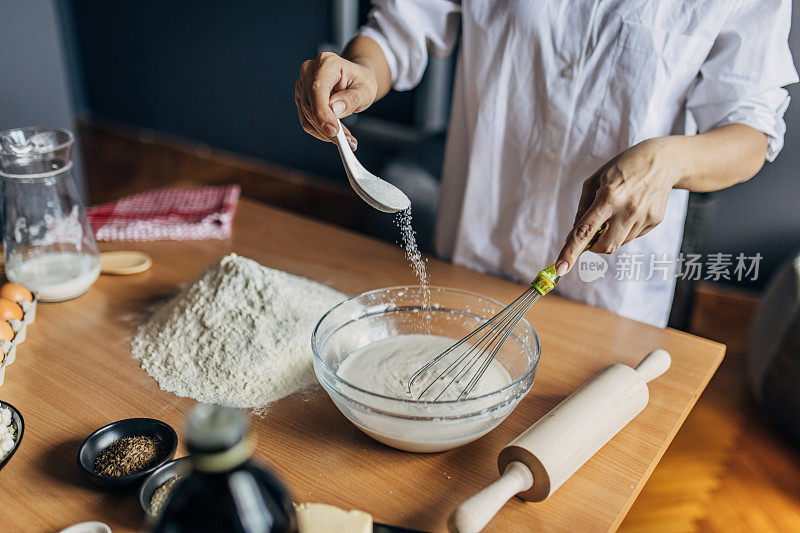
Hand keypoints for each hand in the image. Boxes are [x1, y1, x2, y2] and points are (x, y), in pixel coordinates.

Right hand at [294, 51, 378, 150]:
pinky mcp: (302, 98)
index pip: (317, 89)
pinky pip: (307, 121)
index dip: (322, 112)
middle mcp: (310, 70)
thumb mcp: (365, 90)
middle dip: (326, 127)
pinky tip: (337, 135)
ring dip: (325, 132)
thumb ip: (351, 99)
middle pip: (310, 105)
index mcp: (327, 62)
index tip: (333, 130)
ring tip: (346, 140)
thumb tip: (334, 109)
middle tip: (347, 142)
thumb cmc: (361, 82)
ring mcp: (303, 84)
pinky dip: (321, 131)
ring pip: (307, 116)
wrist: (356, 80)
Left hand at [556, 138, 679, 274]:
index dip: (570, 252)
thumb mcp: (594, 181)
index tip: (560, 269)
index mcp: (607, 197)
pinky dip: (626, 229)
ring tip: (617, 211)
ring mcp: (644, 217)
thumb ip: (582, 209)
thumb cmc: (621, 168)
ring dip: (611, 235)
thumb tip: (574, 235)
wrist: (661, 160)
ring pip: (619, 243)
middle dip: (594, 247)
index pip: (585, 231)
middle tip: (592, 234)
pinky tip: (632, 209)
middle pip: (605, 247)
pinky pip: (633, 235)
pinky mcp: (655, 220)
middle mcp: (627, 210)